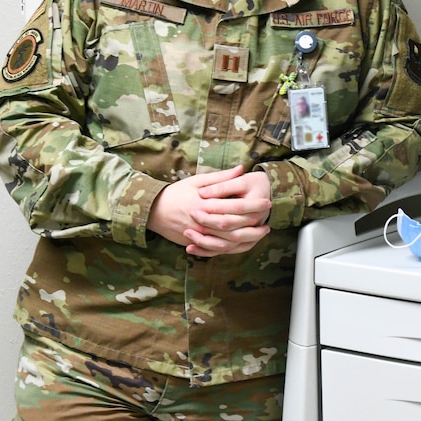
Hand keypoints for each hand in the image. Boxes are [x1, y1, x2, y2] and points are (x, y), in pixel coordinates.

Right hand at [148, 165, 272, 256]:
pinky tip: (244, 244)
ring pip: (227, 243)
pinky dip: (232, 249)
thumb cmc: (176, 193)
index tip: (267, 202)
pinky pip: (216, 251)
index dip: (253, 205)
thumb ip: (220, 178)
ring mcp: (198, 235)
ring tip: (261, 234)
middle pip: (234, 228)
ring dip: (247, 239)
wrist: (152, 211)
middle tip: (269, 222)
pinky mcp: (195, 243)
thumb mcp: (197, 181)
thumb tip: (241, 169)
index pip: (235, 206)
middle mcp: (202, 222)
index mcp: (205, 204)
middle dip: (254, 226)